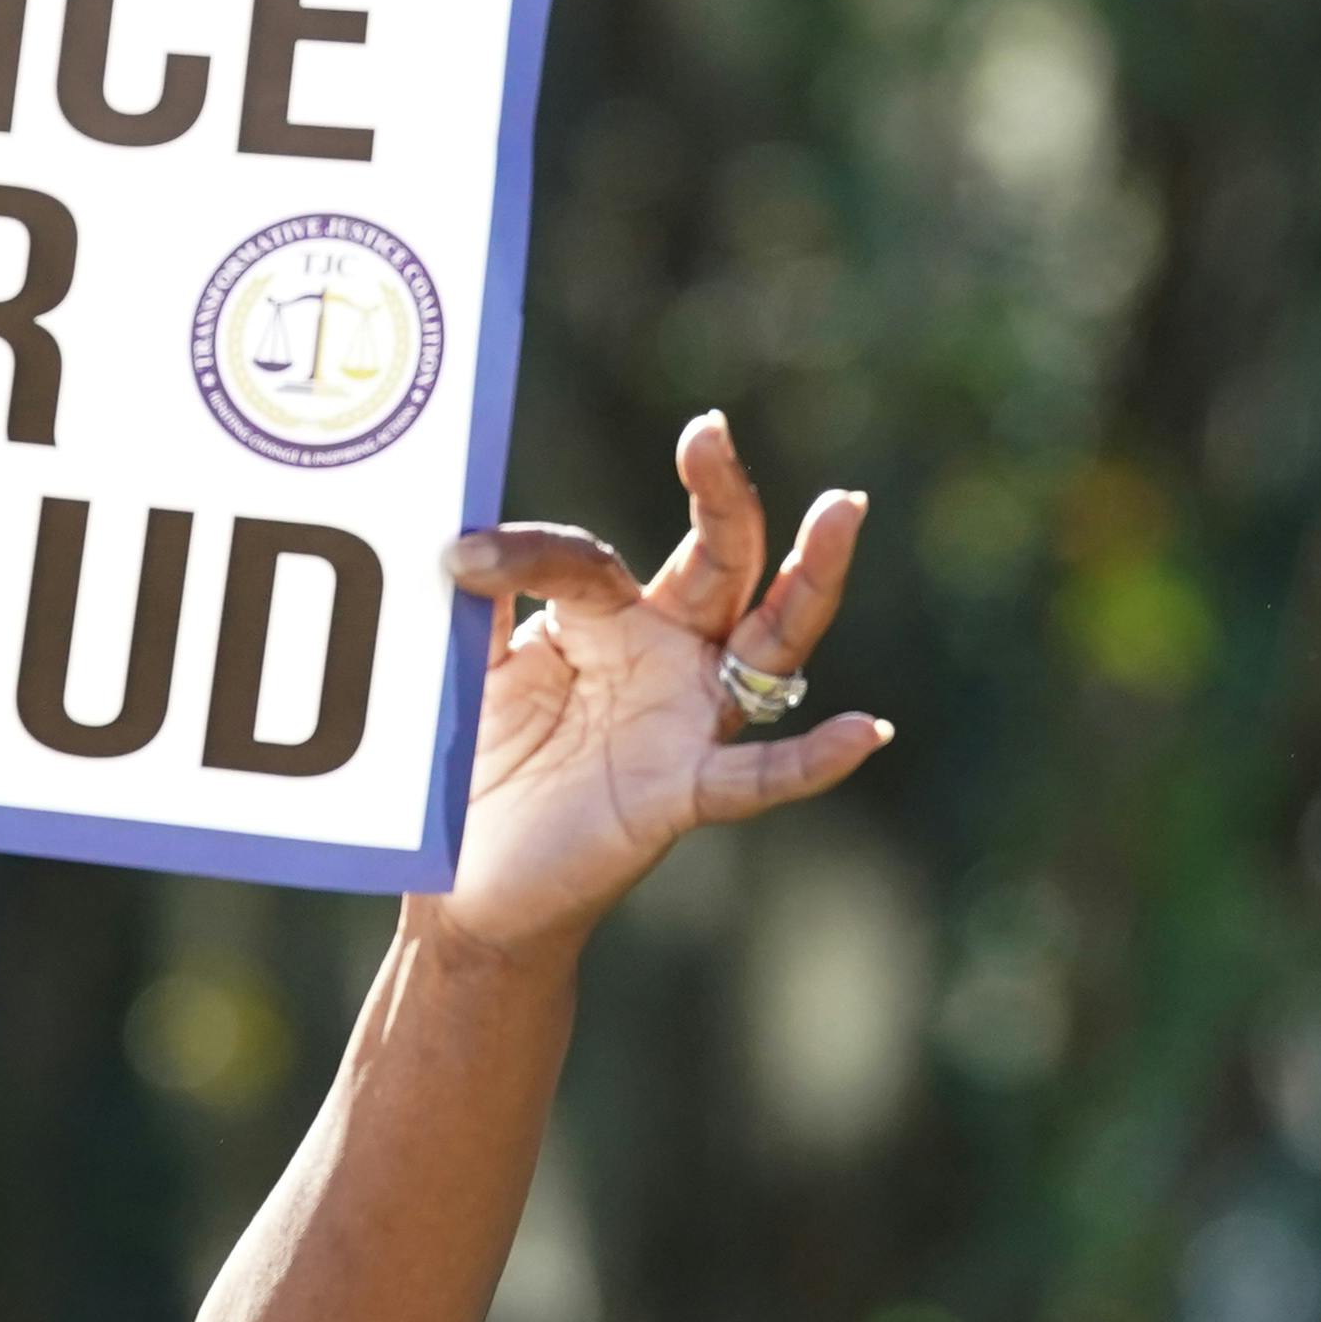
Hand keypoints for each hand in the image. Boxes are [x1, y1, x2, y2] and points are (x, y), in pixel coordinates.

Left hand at [426, 411, 889, 959]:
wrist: (468, 888)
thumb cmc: (479, 770)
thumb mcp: (471, 673)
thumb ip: (477, 608)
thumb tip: (453, 532)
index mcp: (612, 619)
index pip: (590, 560)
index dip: (526, 552)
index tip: (454, 558)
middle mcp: (667, 657)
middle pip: (720, 562)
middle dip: (722, 496)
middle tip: (708, 433)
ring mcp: (687, 722)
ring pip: (769, 642)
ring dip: (810, 577)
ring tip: (840, 511)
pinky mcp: (683, 792)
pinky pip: (760, 776)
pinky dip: (815, 758)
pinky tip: (866, 732)